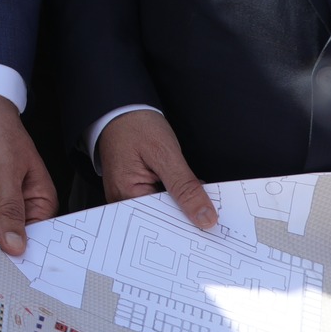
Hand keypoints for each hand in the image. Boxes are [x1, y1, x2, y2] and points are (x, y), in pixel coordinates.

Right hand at [97, 109, 215, 230]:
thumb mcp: (165, 153)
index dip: (188, 223)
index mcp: (125, 194)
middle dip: (185, 215)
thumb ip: (185, 187)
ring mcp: (125, 195)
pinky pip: (156, 201)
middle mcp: (121, 200)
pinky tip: (185, 193)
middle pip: (160, 219)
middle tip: (207, 209)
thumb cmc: (135, 125)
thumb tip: (204, 217)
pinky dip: (173, 198)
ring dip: (180, 205)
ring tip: (196, 198)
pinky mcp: (132, 189)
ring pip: (160, 211)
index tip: (211, 222)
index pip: (161, 222)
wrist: (119, 108)